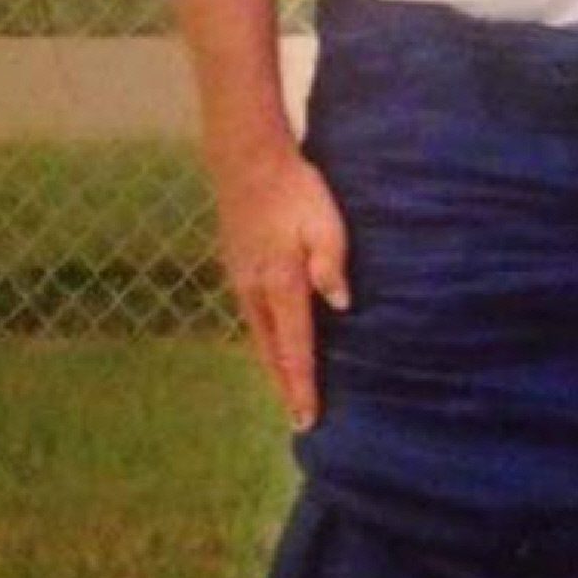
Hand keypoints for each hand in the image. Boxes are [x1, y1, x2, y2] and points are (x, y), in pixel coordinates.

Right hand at [211, 138, 350, 430]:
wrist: (247, 159)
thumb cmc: (295, 189)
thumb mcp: (325, 223)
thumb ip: (332, 265)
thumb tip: (341, 306)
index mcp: (281, 283)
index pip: (295, 347)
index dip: (302, 385)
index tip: (308, 417)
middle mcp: (255, 290)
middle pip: (270, 352)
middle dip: (285, 386)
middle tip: (299, 419)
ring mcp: (240, 279)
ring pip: (257, 336)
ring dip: (272, 366)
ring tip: (288, 390)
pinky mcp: (236, 267)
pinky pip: (251, 317)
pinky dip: (264, 341)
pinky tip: (272, 344)